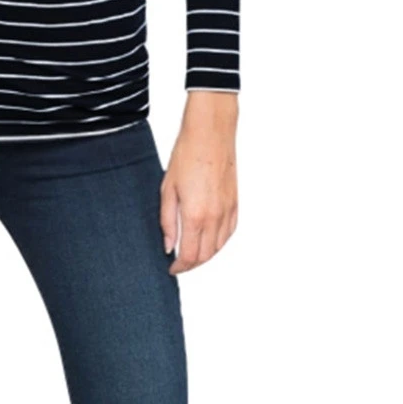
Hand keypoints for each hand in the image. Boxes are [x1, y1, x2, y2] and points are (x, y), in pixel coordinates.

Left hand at [160, 91, 238, 273]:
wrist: (210, 134)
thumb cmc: (186, 155)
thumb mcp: (167, 189)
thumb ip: (167, 221)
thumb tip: (168, 245)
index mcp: (195, 216)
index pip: (190, 256)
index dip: (179, 267)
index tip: (171, 268)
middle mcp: (215, 218)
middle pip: (206, 255)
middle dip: (192, 264)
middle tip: (179, 263)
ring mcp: (227, 211)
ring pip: (219, 246)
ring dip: (206, 255)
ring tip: (192, 253)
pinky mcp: (235, 203)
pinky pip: (229, 232)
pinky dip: (219, 242)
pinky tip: (210, 239)